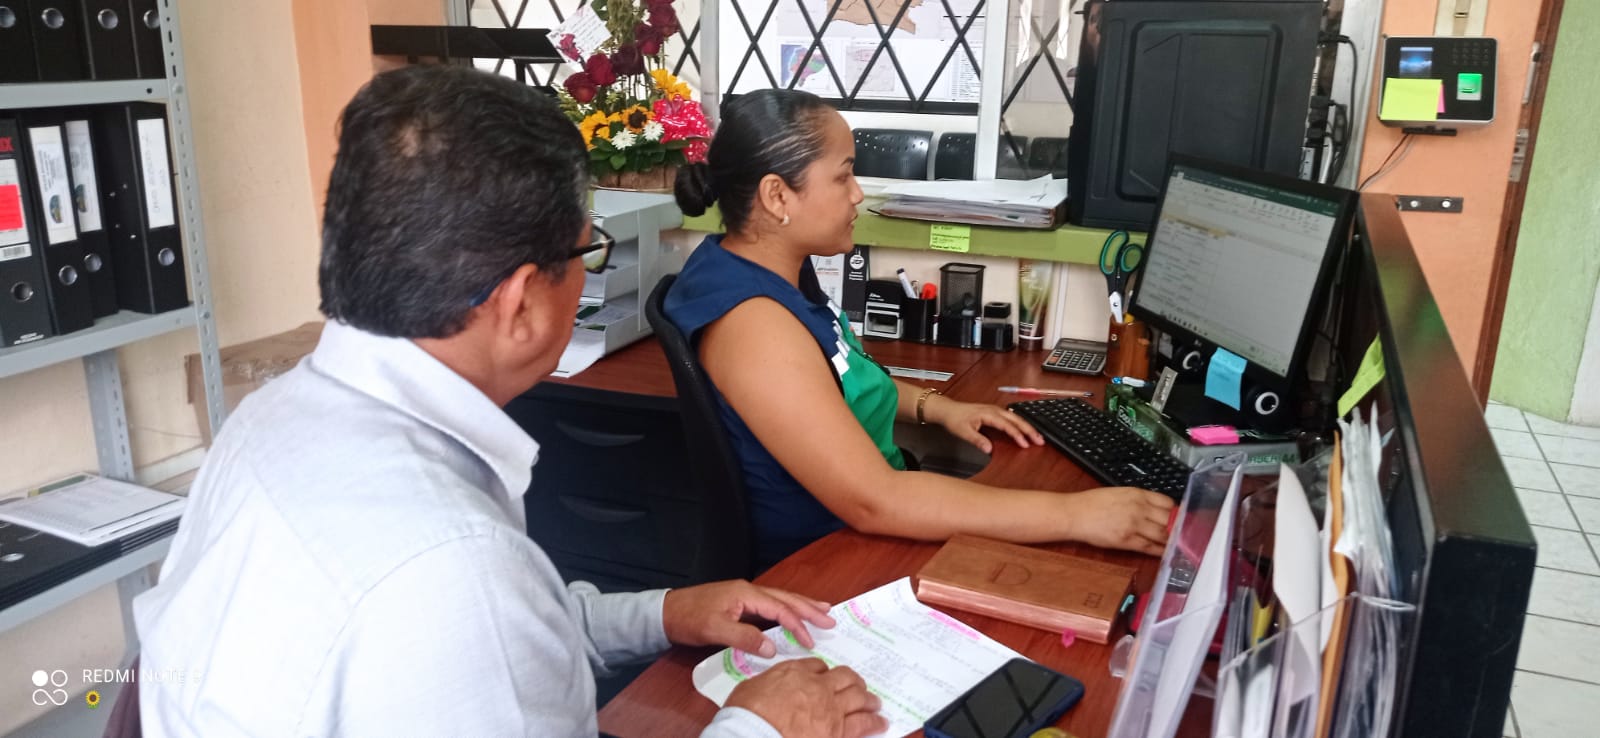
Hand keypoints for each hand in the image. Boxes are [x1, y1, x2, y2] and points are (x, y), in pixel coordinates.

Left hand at [662, 581, 835, 656]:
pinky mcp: (740, 601)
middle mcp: (749, 590)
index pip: (779, 609)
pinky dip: (786, 608)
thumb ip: (744, 637)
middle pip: (786, 598)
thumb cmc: (689, 619)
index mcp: (746, 593)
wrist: (667, 611)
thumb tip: (772, 647)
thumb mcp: (715, 630)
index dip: (797, 625)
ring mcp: (744, 594)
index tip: (810, 641)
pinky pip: (770, 603)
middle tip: (830, 618)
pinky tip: (791, 612)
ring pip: (780, 598)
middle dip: (809, 608)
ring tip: (822, 609)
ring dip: (801, 605)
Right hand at [725, 659, 887, 737]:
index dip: (824, 672)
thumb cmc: (745, 715)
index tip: (826, 676)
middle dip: (853, 681)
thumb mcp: (750, 688)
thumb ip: (768, 684)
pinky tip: (881, 722)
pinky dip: (875, 721)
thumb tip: (771, 688)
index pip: (816, 667)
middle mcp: (817, 687)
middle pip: (844, 677)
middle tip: (858, 685)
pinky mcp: (838, 731)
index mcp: (793, 673)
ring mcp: (831, 709)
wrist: (754, 735)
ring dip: (868, 699)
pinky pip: (863, 723)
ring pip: (858, 697)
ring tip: (874, 702)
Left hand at [929, 397, 1044, 453]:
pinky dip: (1020, 424)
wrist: (947, 409)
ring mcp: (995, 410)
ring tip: (1037, 436)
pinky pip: (1011, 417)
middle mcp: (994, 410)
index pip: (1007, 425)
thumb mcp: (963, 432)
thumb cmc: (955, 418)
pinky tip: (1025, 429)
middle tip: (1040, 440)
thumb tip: (989, 449)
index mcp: (989, 414)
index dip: (1017, 435)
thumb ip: (977, 440)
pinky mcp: (994, 412)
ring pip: (1015, 418)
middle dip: (1029, 430)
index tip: (1025, 444)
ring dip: (1027, 426)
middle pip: (1016, 419)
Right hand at [1062, 486, 1174, 555]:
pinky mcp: (1127, 540)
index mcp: (1137, 494)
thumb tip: (1155, 508)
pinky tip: (1167, 553)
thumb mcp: (1119, 493)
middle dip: (1179, 527)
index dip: (1176, 511)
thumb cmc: (1093, 503)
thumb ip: (1138, 499)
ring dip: (1172, 541)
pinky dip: (1161, 551)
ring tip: (1180, 545)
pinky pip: (1149, 547)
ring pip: (1162, 534)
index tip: (1181, 516)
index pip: (1167, 502)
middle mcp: (1139, 508)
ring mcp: (1134, 525)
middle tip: (1187, 533)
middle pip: (1169, 519)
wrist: (1076, 514)